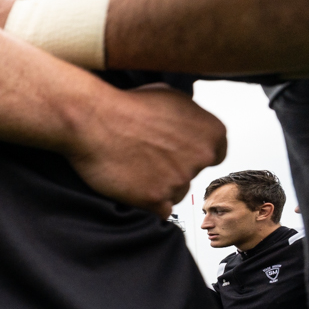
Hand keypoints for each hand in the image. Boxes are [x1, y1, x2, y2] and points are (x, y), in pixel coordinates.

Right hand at [67, 84, 226, 217]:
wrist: (93, 120)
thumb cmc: (126, 106)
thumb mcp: (171, 97)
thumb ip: (190, 118)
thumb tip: (190, 127)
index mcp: (211, 132)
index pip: (215, 154)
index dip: (191, 153)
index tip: (176, 153)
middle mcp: (201, 157)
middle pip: (192, 175)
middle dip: (173, 170)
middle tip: (148, 159)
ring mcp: (179, 180)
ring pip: (176, 194)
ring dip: (159, 187)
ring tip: (134, 169)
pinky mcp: (156, 199)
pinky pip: (160, 211)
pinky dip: (147, 203)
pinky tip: (133, 187)